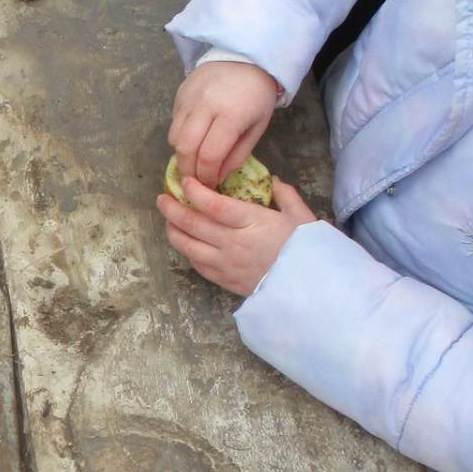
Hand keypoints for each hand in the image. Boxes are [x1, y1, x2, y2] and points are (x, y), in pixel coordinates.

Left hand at [158, 176, 318, 294]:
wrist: (310, 291)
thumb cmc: (308, 252)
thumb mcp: (303, 218)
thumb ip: (286, 196)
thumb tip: (274, 180)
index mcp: (252, 222)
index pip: (213, 204)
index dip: (194, 192)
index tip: (184, 182)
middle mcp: (233, 242)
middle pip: (193, 224)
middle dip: (173, 209)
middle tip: (162, 199)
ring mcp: (226, 263)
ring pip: (188, 246)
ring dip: (174, 231)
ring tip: (168, 221)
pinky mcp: (224, 280)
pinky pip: (197, 265)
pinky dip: (187, 252)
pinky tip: (185, 244)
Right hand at [169, 60, 280, 186]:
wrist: (246, 58)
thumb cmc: (257, 97)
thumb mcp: (257, 128)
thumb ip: (237, 155)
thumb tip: (216, 177)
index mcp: (231, 116)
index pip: (209, 156)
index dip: (206, 177)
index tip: (210, 185)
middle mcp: (206, 106)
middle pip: (186, 149)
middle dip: (188, 171)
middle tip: (196, 180)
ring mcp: (189, 98)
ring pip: (175, 138)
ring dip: (182, 155)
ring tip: (194, 160)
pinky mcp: (179, 94)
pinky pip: (174, 124)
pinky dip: (180, 138)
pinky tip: (194, 138)